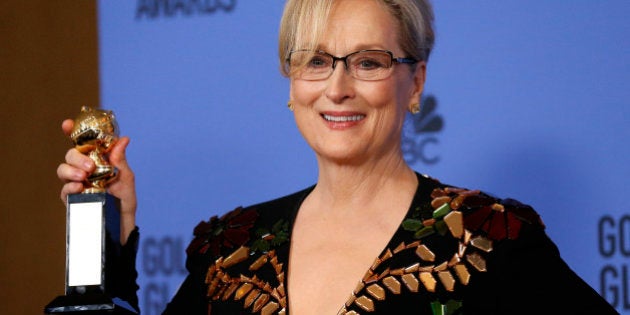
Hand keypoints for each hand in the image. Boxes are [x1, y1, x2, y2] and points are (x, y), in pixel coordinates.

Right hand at [56, 119, 136, 243]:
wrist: (122, 223)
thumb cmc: (125, 199)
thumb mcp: (127, 177)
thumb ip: (120, 159)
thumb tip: (124, 139)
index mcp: (96, 160)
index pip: (82, 143)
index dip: (72, 131)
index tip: (67, 124)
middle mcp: (84, 169)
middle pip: (70, 154)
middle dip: (77, 157)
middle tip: (89, 167)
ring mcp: (76, 183)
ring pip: (62, 169)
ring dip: (70, 170)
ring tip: (83, 177)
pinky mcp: (71, 198)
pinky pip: (64, 190)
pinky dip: (69, 186)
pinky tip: (78, 187)